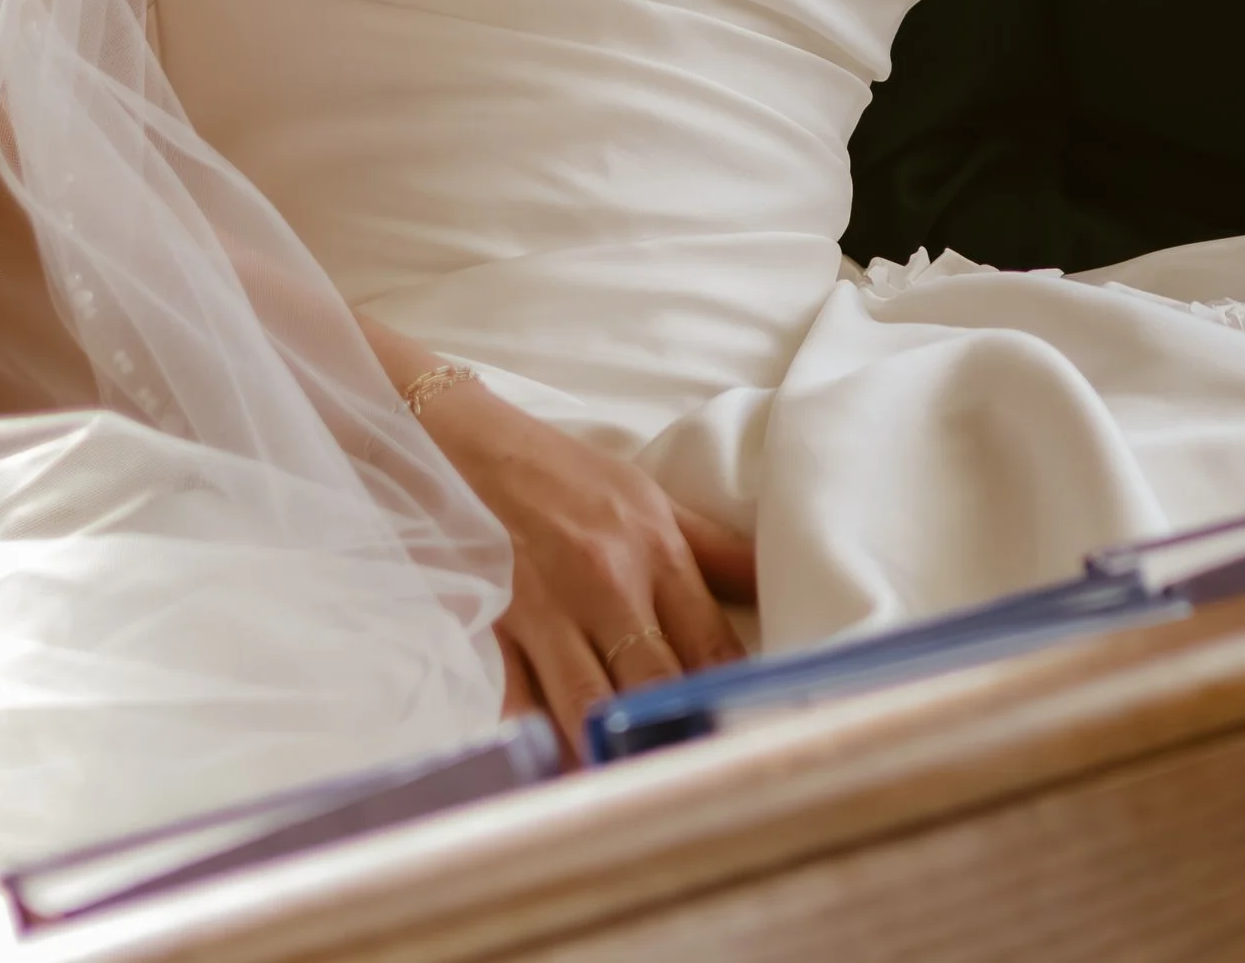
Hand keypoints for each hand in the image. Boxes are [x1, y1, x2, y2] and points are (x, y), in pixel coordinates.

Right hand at [424, 380, 755, 749]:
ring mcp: (548, 609)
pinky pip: (520, 703)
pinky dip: (540, 745)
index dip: (732, 698)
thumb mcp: (650, 498)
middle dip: (676, 737)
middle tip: (700, 784)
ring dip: (610, 757)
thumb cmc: (566, 476)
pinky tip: (557, 779)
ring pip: (588, 705)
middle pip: (655, 681)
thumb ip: (714, 549)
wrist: (467, 445)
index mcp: (655, 549)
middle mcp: (607, 582)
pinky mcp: (496, 627)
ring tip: (635, 797)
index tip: (749, 738)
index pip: (711, 642)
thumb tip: (777, 581)